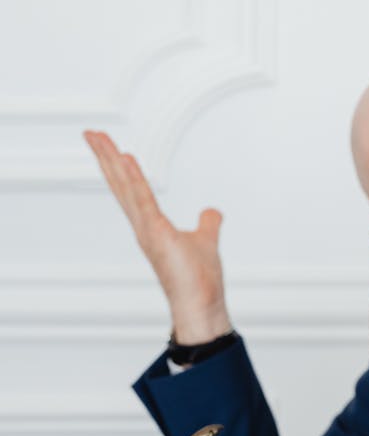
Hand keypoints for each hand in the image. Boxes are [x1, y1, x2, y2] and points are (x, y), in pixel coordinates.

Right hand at [84, 131, 231, 343]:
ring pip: (125, 187)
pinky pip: (143, 200)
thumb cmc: (200, 279)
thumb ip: (208, 224)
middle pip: (120, 184)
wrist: (201, 303)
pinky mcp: (156, 234)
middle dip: (105, 157)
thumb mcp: (206, 240)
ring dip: (111, 160)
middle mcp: (142, 226)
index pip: (130, 189)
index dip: (117, 167)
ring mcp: (146, 230)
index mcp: (150, 225)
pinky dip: (134, 179)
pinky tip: (124, 158)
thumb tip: (212, 211)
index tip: (108, 146)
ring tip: (98, 137)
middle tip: (90, 132)